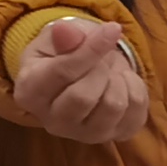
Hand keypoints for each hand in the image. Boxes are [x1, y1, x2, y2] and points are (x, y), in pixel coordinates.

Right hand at [9, 14, 149, 145]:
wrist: (74, 79)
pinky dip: (135, 89)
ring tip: (110, 69)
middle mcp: (53, 122)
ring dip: (118, 78)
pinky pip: (137, 113)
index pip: (62, 72)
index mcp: (29, 93)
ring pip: (113, 106)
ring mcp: (85, 134)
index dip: (90, 49)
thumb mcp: (52, 40)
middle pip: (84, 97)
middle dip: (101, 67)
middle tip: (101, 56)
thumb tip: (66, 31)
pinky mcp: (114, 137)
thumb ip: (60, 36)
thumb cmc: (58, 55)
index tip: (112, 29)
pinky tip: (121, 82)